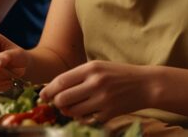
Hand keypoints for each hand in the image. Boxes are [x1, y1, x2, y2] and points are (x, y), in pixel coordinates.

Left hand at [40, 61, 156, 124]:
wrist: (145, 84)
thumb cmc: (119, 74)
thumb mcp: (99, 67)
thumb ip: (78, 76)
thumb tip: (55, 89)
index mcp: (91, 69)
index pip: (61, 81)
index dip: (48, 90)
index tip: (43, 95)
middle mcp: (96, 84)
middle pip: (63, 99)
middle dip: (57, 103)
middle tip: (58, 103)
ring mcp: (102, 100)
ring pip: (73, 111)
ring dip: (69, 111)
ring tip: (73, 106)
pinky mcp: (108, 114)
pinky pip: (86, 119)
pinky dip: (83, 117)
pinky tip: (87, 111)